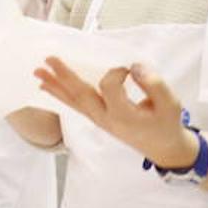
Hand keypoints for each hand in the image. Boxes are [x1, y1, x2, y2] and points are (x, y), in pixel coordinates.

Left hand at [36, 58, 195, 167]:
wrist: (162, 148)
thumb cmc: (166, 124)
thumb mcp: (170, 105)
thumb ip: (154, 84)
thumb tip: (135, 66)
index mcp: (124, 115)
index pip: (109, 87)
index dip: (117, 73)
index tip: (129, 68)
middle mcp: (105, 118)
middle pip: (80, 95)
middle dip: (64, 76)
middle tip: (48, 58)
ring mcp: (98, 120)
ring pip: (73, 101)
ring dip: (55, 85)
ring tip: (37, 71)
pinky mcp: (96, 119)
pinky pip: (74, 106)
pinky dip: (60, 95)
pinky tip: (46, 86)